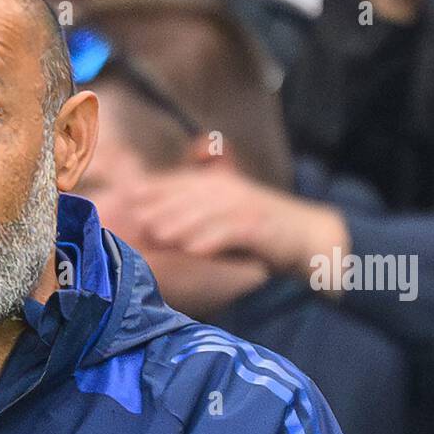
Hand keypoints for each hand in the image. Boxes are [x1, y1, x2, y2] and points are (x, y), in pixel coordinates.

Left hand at [127, 166, 347, 276]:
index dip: (151, 189)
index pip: (177, 183)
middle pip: (188, 196)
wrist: (309, 236)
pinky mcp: (261, 226)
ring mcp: (245, 207)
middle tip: (134, 221)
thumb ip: (193, 215)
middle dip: (160, 207)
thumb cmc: (259, 230)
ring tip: (159, 235)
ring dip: (182, 222)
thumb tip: (154, 227)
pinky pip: (234, 232)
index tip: (125, 197)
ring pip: (208, 213)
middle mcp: (228, 191)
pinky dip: (214, 239)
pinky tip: (195, 250)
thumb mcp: (223, 215)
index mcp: (215, 184)